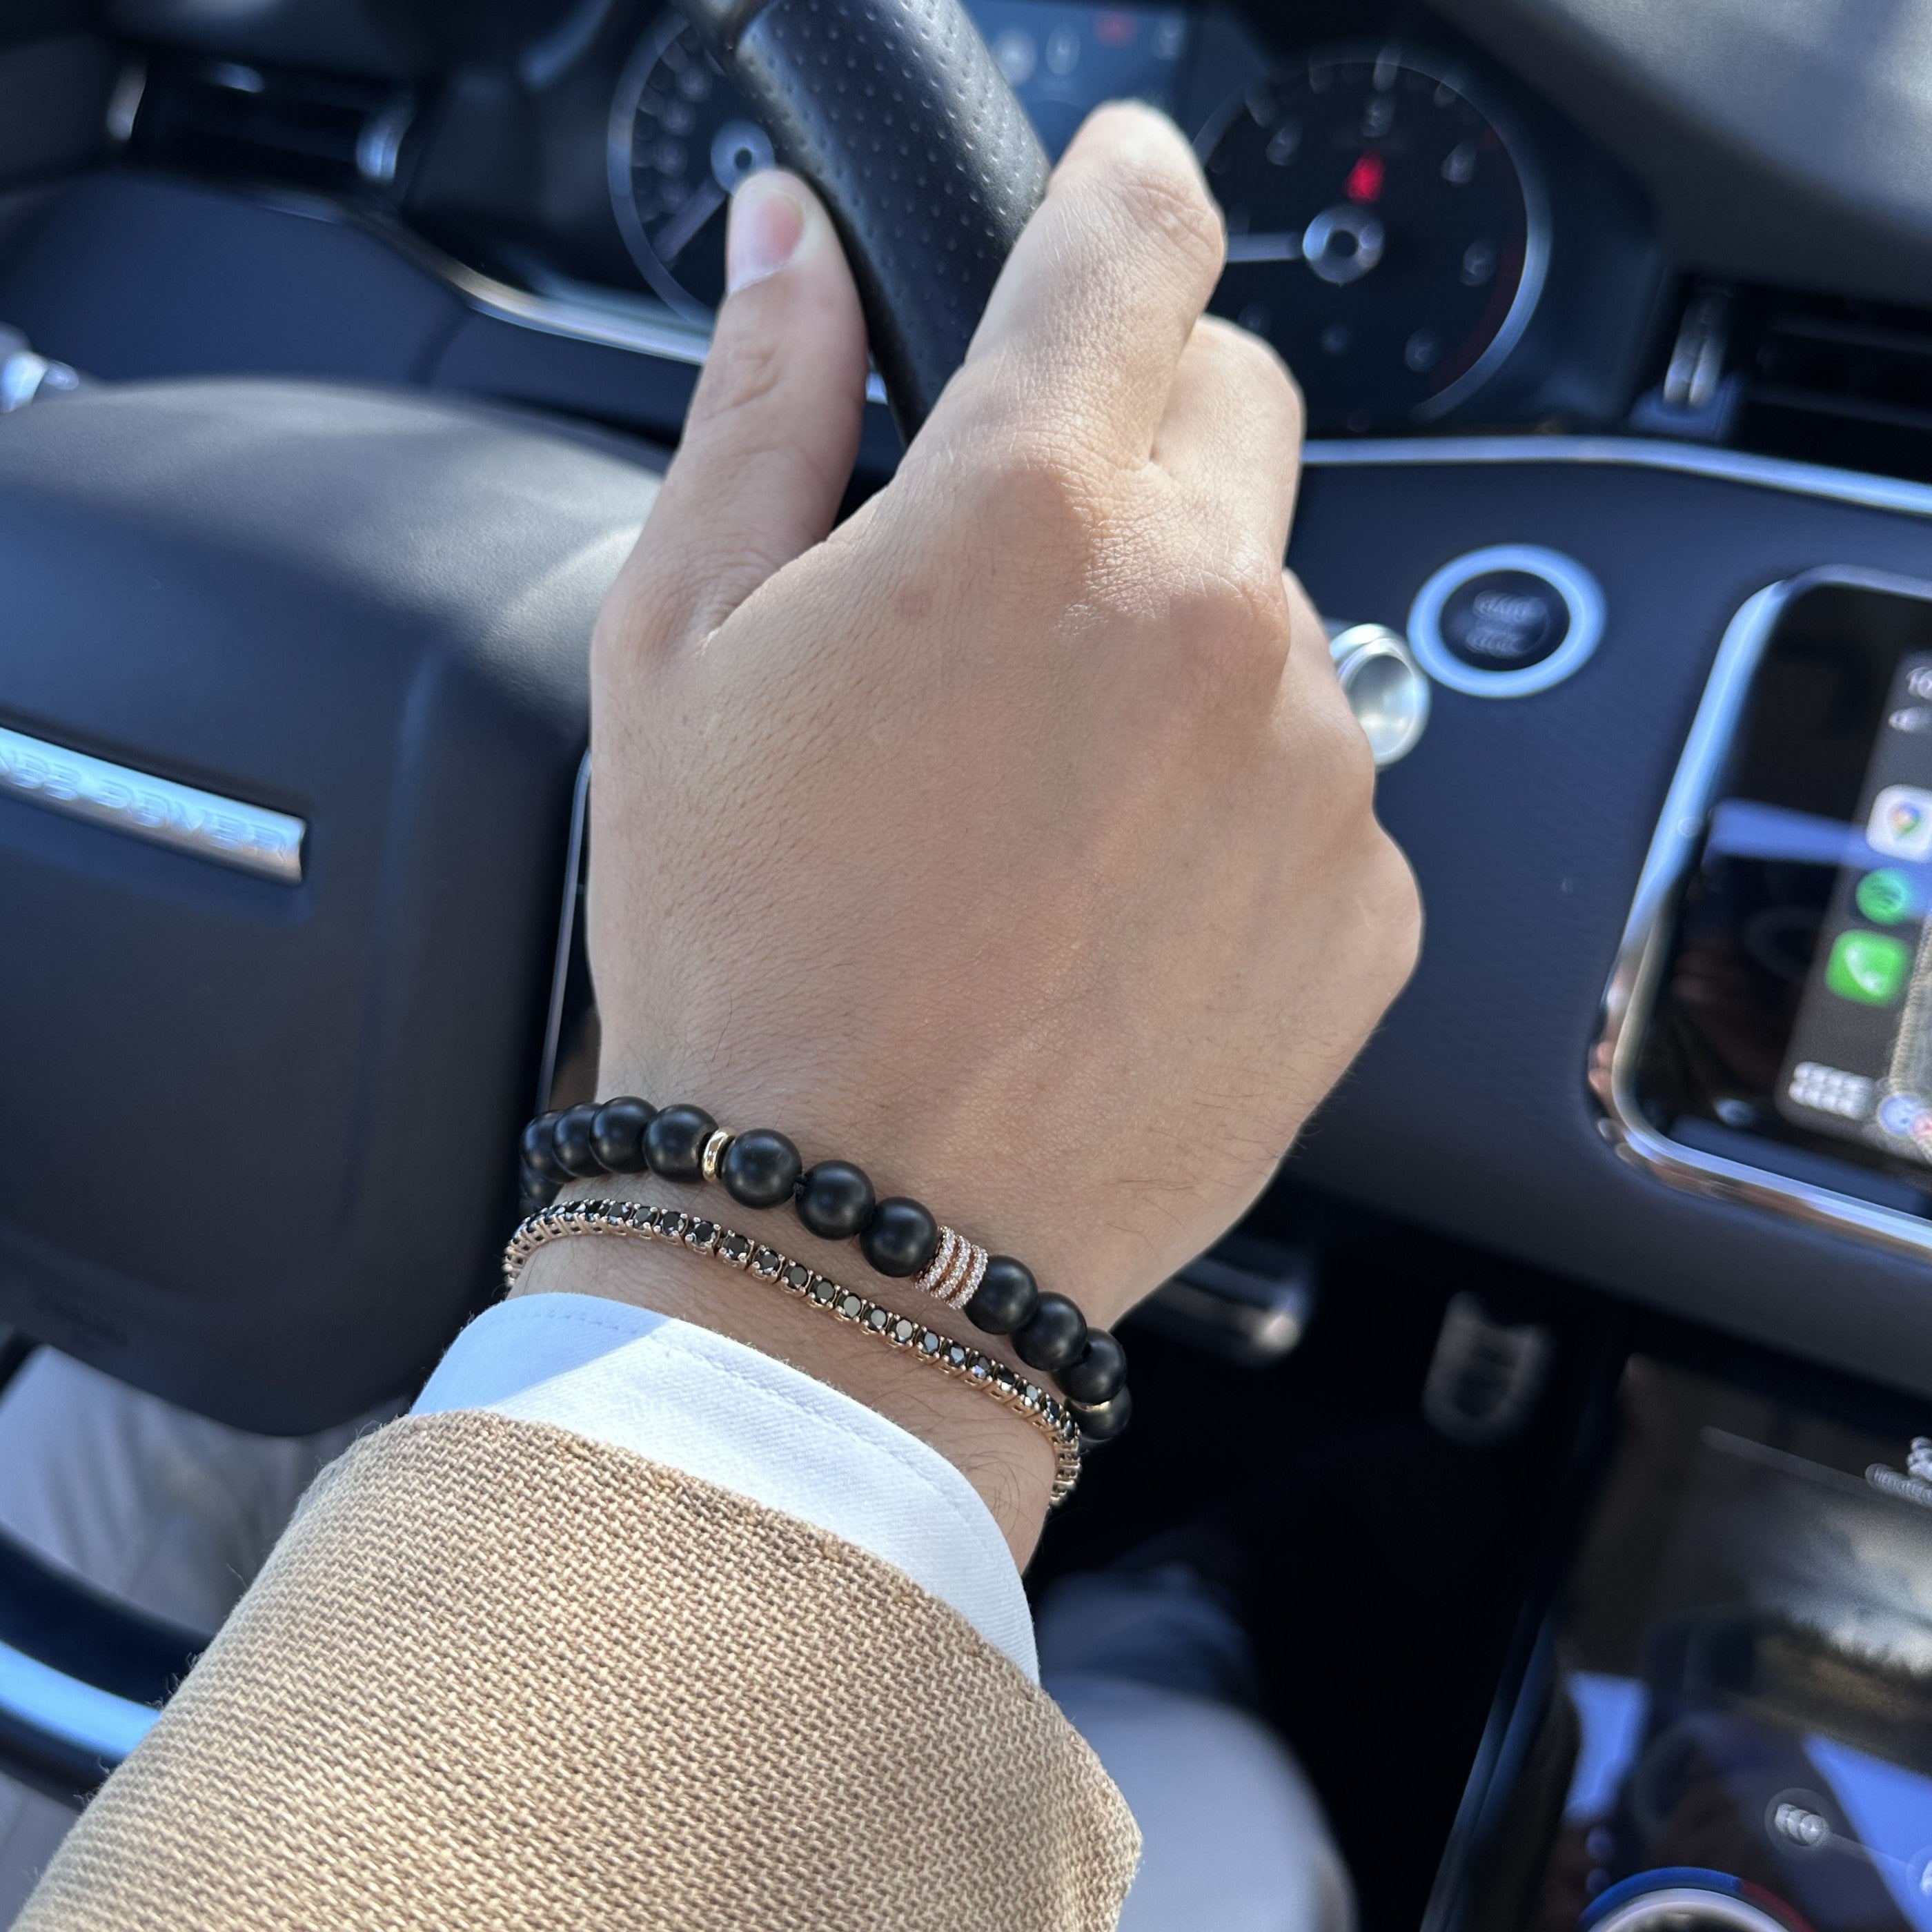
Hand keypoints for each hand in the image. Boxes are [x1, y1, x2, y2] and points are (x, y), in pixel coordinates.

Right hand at [543, 104, 1420, 1548]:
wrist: (853, 1236)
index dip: (1115, 193)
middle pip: (1238, 406)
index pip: (1135, 238)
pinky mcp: (1368, 906)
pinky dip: (1238, 804)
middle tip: (1017, 579)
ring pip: (1277, 612)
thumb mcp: (680, 647)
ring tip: (1041, 800)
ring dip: (1178, 652)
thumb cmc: (748, 959)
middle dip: (1140, 439)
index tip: (1113, 200)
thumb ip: (762, 402)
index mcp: (1030, 516)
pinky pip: (1321, 783)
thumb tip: (798, 242)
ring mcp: (1314, 769)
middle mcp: (1210, 619)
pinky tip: (1116, 899)